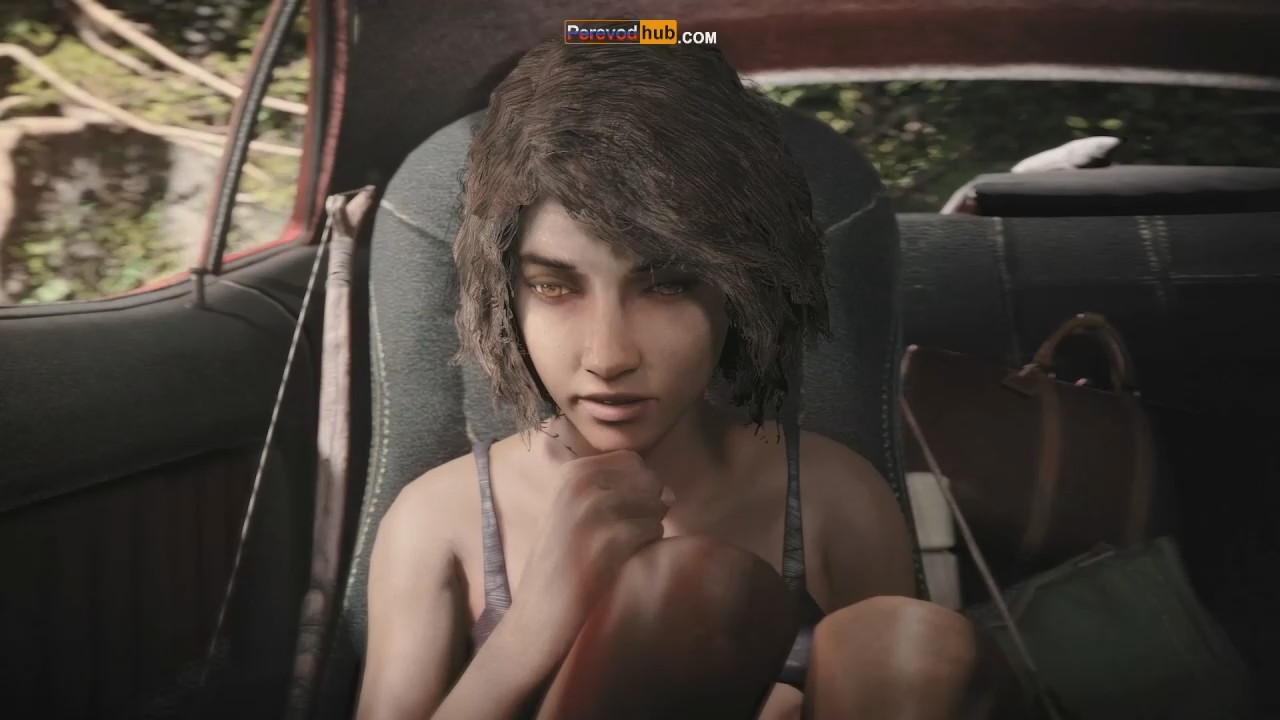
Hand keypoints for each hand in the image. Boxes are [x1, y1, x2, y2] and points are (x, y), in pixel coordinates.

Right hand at [508, 450, 670, 648]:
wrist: (537, 612)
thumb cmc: (561, 563)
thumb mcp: (573, 511)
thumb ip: (617, 492)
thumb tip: (670, 492)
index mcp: (571, 473)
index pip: (632, 461)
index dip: (637, 487)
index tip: (618, 513)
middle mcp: (582, 484)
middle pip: (648, 480)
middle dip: (646, 506)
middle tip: (620, 536)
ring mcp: (596, 511)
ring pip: (655, 505)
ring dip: (647, 529)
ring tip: (617, 551)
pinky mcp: (612, 540)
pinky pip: (654, 530)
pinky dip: (646, 547)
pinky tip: (621, 562)